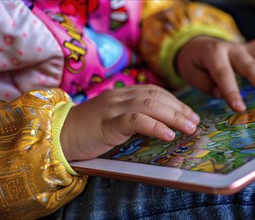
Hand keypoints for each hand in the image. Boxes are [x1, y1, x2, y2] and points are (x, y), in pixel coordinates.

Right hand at [60, 85, 199, 160]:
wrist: (59, 134)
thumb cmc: (88, 130)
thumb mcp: (115, 119)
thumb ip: (134, 117)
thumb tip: (160, 126)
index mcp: (123, 94)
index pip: (155, 92)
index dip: (175, 102)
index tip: (190, 114)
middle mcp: (120, 96)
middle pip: (156, 96)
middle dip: (179, 109)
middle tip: (195, 122)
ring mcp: (112, 108)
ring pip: (149, 105)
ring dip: (173, 116)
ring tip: (189, 128)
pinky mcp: (106, 123)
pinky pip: (134, 120)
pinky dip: (154, 126)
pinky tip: (168, 134)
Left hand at [177, 36, 254, 111]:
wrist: (196, 43)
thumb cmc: (193, 62)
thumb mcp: (190, 73)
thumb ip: (205, 84)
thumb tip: (223, 94)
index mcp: (213, 55)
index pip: (224, 75)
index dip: (232, 92)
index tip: (240, 109)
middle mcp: (232, 49)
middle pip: (251, 65)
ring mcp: (244, 46)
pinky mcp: (251, 47)